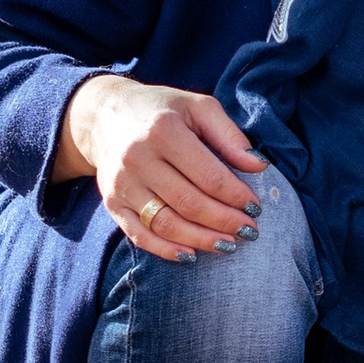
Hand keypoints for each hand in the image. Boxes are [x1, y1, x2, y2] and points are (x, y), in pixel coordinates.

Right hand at [58, 75, 265, 258]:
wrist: (104, 115)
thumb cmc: (162, 110)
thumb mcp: (198, 107)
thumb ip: (230, 135)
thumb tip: (259, 165)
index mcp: (163, 131)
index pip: (209, 176)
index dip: (236, 197)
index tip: (255, 208)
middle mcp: (138, 159)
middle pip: (189, 204)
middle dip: (224, 222)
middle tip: (249, 231)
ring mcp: (122, 184)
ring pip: (166, 224)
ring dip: (202, 240)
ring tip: (229, 245)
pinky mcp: (112, 203)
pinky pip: (140, 236)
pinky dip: (166, 250)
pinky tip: (191, 255)